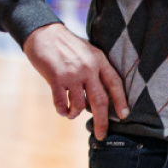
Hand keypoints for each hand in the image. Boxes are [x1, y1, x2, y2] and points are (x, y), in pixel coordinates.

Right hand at [22, 23, 129, 139]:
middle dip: (102, 121)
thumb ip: (96, 70)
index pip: (115, 84)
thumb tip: (100, 97)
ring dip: (76, 114)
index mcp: (99, 60)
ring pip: (80, 105)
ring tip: (72, 114)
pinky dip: (62, 110)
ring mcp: (72, 74)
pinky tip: (62, 110)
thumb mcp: (88, 52)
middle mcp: (88, 68)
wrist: (43, 33)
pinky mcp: (56, 78)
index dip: (121, 101)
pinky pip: (62, 102)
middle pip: (100, 101)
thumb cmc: (67, 45)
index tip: (124, 116)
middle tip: (101, 135)